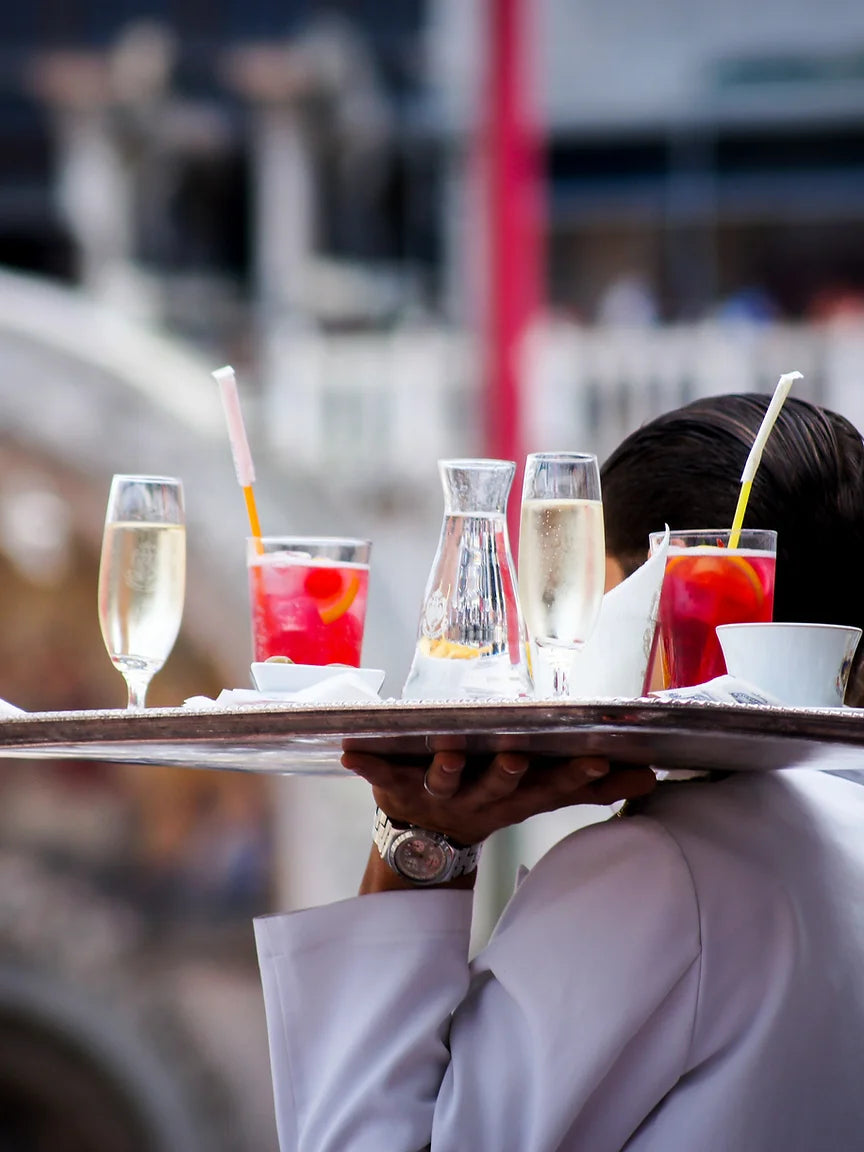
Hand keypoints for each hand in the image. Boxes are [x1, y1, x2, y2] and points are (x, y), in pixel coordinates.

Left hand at [341, 749, 656, 846]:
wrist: (423, 844)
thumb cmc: (489, 800)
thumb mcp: (537, 796)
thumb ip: (587, 786)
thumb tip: (649, 777)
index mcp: (513, 799)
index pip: (550, 789)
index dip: (573, 778)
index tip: (597, 761)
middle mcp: (477, 800)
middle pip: (497, 787)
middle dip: (507, 772)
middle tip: (516, 755)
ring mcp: (435, 795)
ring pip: (443, 780)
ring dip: (445, 767)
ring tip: (446, 750)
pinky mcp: (395, 787)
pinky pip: (378, 774)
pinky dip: (364, 763)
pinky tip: (348, 749)